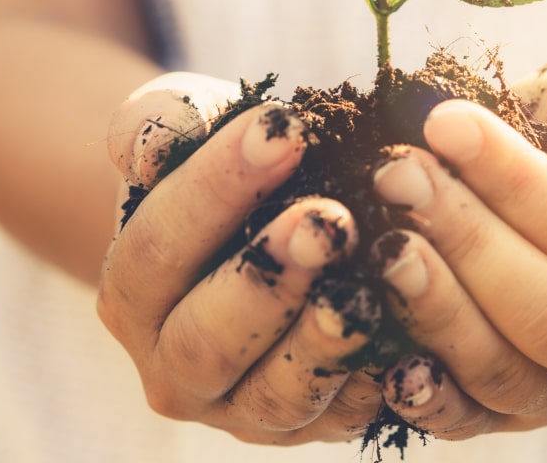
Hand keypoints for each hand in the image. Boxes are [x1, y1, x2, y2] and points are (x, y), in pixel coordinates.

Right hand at [98, 73, 383, 443]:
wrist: (264, 222)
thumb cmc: (226, 163)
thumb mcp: (186, 122)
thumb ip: (162, 120)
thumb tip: (150, 149)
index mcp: (132, 291)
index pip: (162, 243)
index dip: (219, 186)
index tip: (285, 129)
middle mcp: (175, 367)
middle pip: (208, 337)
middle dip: (271, 278)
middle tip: (330, 222)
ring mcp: (242, 409)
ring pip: (277, 395)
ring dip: (324, 343)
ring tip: (368, 291)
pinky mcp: (311, 427)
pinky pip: (344, 416)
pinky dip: (380, 382)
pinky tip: (414, 339)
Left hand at [369, 59, 546, 437]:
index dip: (512, 179)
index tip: (443, 122)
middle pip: (545, 312)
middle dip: (463, 241)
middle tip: (395, 176)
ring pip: (500, 370)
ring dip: (435, 308)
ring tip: (383, 244)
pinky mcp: (507, 417)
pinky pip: (464, 418)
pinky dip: (424, 394)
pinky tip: (381, 354)